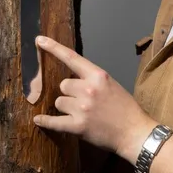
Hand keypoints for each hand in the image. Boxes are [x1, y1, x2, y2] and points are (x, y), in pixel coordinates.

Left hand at [33, 36, 154, 161]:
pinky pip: (55, 121)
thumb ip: (91, 79)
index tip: (40, 40)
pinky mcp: (78, 126)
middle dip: (69, 92)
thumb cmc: (124, 107)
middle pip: (63, 85)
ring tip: (82, 114)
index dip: (54, 48)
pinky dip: (46, 121)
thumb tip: (71, 80)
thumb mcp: (110, 84)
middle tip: (82, 101)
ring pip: (59, 102)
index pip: (72, 57)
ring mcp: (82, 108)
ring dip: (66, 107)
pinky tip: (38, 120)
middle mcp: (88, 89)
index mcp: (98, 75)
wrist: (134, 132)